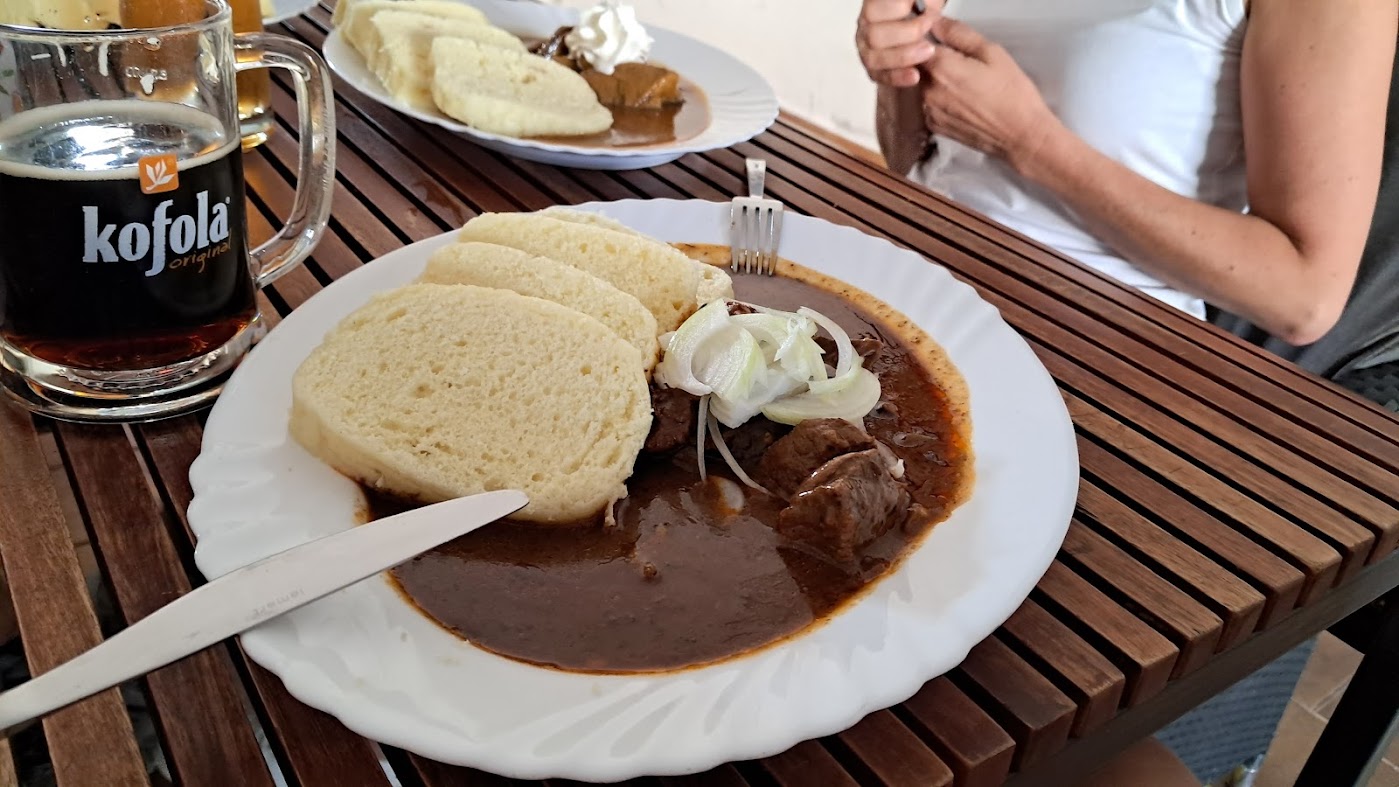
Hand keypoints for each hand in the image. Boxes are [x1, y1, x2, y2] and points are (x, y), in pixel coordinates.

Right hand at [856, 0, 942, 87]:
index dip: (899, 9)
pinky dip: (898, 77)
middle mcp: (865, 27)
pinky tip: (915, 76)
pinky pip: (881, 77)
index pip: (873, 10)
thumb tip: (917, 5)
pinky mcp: (875, 69)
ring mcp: (867, 49)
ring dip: (903, 56)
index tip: (922, 10)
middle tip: (928, 26)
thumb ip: (920, 1)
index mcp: (872, 6)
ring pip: (874, 59)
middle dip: (906, 33)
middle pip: (873, 36)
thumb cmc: (921, 7)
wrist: (923, 23)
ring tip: (929, 50)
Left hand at [920, 17, 1061, 170]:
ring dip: (938, 81)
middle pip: (920, 66)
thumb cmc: (1012, 93)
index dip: (930, 40)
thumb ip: (959, 34)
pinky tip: (963, 102)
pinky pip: (929, 105)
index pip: (918, 45)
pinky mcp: (934, 126)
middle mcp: (928, 91)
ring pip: (924, 86)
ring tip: (967, 86)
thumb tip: (937, 23)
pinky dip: (941, 100)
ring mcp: (929, 111)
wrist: (1019, 134)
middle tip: (964, 66)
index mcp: (941, 68)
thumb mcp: (991, 52)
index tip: (946, 43)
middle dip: (936, 61)